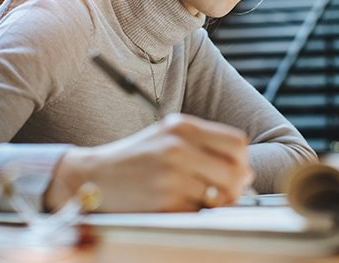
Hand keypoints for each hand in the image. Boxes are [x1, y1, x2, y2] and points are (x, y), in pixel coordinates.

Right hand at [45, 113, 253, 211]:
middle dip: (238, 185)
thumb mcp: (168, 137)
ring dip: (220, 201)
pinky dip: (198, 212)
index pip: (236, 142)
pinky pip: (200, 212)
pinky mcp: (164, 202)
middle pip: (236, 170)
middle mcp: (178, 147)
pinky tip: (183, 205)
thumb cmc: (135, 157)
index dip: (242, 160)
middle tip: (226, 190)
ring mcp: (171, 175)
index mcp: (182, 126)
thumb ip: (206, 146)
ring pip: (223, 195)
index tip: (237, 169)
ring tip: (204, 198)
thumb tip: (245, 172)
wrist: (92, 176)